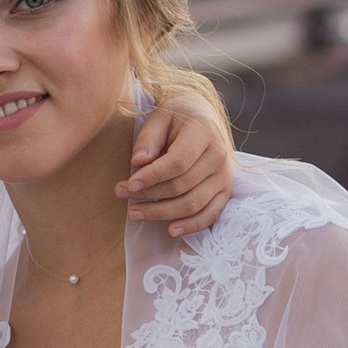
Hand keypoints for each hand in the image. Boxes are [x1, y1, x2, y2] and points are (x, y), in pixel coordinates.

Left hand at [120, 92, 236, 237]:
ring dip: (162, 213)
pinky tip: (170, 230)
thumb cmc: (177, 118)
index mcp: (203, 132)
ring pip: (193, 204)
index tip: (129, 184)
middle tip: (121, 195)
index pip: (177, 162)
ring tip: (135, 213)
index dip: (152, 176)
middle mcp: (219, 155)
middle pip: (182, 185)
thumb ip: (148, 139)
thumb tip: (138, 162)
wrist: (204, 119)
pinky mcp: (225, 191)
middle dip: (149, 194)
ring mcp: (224, 176)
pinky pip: (211, 215)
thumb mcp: (160, 118)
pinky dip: (191, 226)